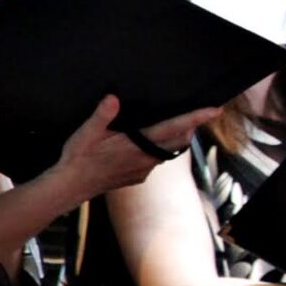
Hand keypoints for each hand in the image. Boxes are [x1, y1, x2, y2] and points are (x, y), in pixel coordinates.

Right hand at [45, 94, 219, 199]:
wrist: (71, 187)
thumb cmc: (78, 158)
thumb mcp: (86, 133)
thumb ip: (102, 115)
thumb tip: (113, 98)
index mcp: (137, 144)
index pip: (174, 128)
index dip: (195, 118)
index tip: (215, 110)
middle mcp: (146, 158)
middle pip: (178, 140)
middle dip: (190, 126)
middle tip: (198, 111)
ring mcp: (143, 170)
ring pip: (169, 151)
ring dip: (176, 138)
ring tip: (179, 123)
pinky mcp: (138, 177)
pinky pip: (156, 161)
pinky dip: (160, 150)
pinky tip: (150, 143)